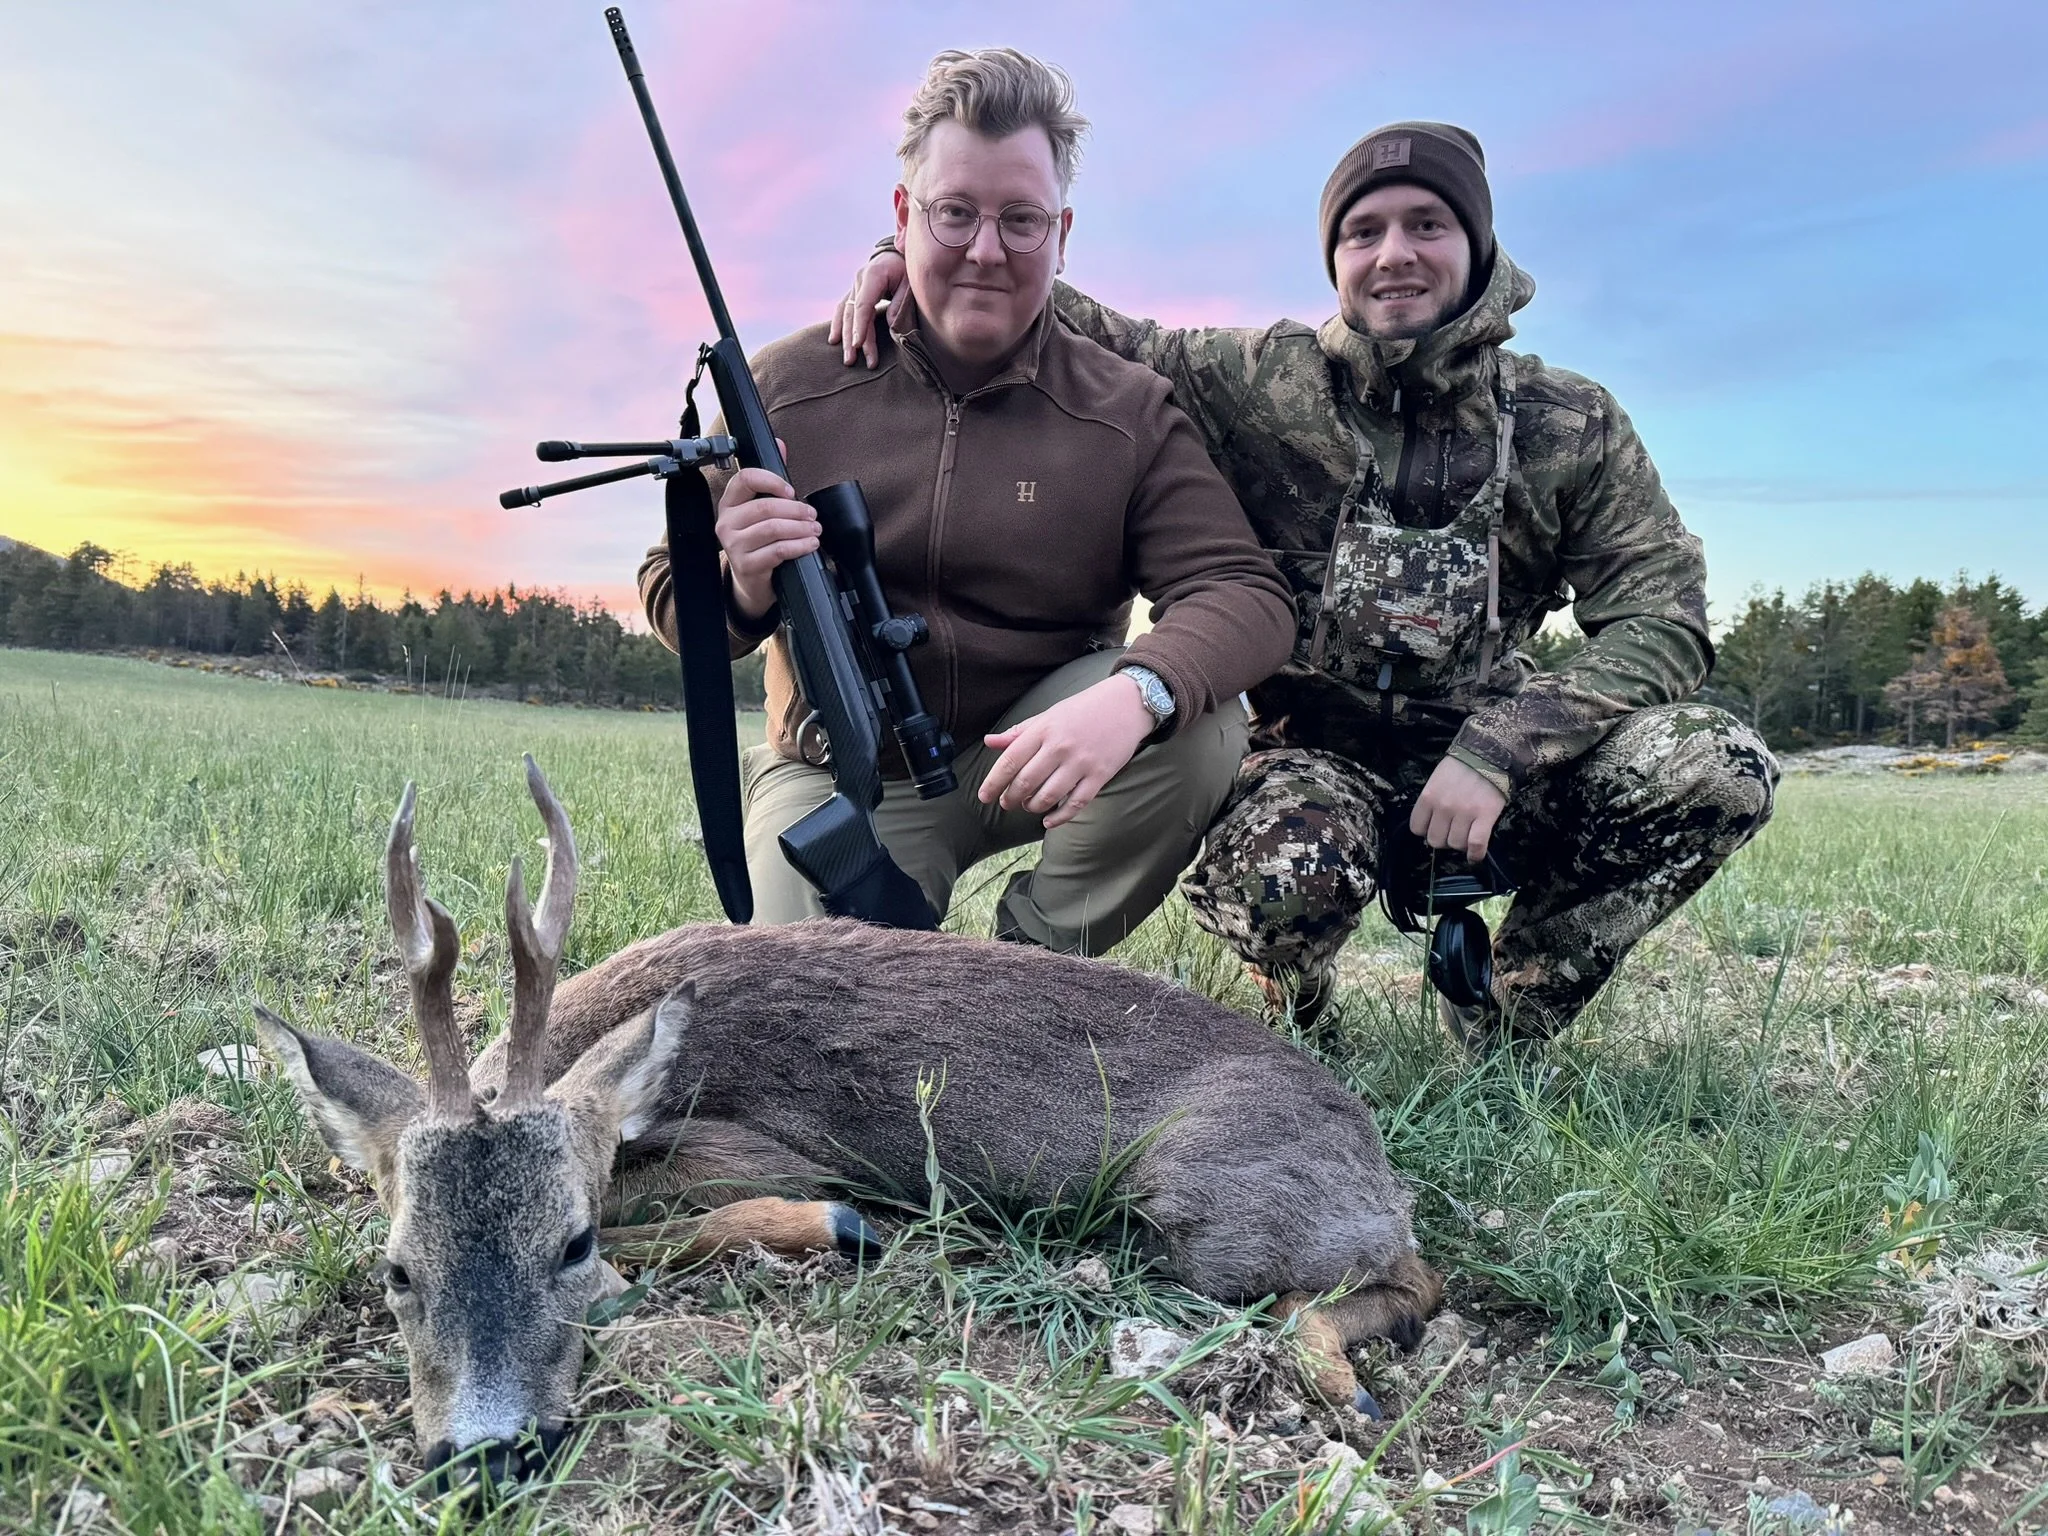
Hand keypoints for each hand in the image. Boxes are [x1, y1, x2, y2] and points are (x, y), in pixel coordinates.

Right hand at [714, 440, 814, 620]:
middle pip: (764, 506)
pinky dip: (799, 546)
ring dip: (800, 528)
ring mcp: (734, 545)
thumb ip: (773, 479)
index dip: (772, 481)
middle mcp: (726, 523)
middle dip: (796, 509)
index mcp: (730, 503)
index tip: (791, 490)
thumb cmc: (760, 542)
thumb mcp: (763, 510)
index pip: (745, 479)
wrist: (752, 582)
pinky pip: (778, 550)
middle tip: (813, 515)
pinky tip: (810, 545)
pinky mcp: (746, 565)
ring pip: (772, 528)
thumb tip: (780, 444)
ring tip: (815, 530)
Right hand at [827, 248, 909, 368]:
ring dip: (844, 336)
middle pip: (852, 313)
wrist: (898, 254)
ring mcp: (854, 285)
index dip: (860, 326)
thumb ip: (900, 303)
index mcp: (873, 275)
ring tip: (847, 358)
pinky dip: (838, 325)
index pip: (863, 305)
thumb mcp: (909, 282)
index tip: (858, 345)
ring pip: (845, 313)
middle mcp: (859, 280)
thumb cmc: (907, 269)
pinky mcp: (854, 291)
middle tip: (852, 361)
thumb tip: (891, 326)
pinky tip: (834, 340)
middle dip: (852, 339)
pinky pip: (843, 309)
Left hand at [979, 675, 1155, 829]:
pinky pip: (1075, 804)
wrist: (1126, 705)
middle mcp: (1060, 747)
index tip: (984, 796)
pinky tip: (1048, 821)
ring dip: (1032, 806)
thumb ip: (1019, 732)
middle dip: (1011, 798)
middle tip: (1007, 803)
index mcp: (1044, 730)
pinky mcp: (1100, 776)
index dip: (993, 782)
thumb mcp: (1048, 715)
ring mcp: (1081, 763)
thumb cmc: (1083, 709)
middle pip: (1026, 782)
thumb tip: (989, 742)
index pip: (1010, 761)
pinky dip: (1058, 817)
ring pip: (1048, 796)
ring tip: (1028, 806)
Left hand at [1409, 756, 1507, 862]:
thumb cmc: (1461, 765)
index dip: (1426, 830)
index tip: (1435, 826)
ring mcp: (1464, 813)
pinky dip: (1475, 854)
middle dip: (1444, 839)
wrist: (1489, 753)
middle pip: (1436, 841)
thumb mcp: (1437, 779)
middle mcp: (1443, 807)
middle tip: (1453, 830)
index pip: (1417, 828)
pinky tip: (1474, 855)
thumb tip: (1432, 823)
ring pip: (1455, 844)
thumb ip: (1432, 801)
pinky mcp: (1485, 816)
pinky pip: (1476, 845)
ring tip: (1466, 834)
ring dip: (1460, 844)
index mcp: (1428, 797)